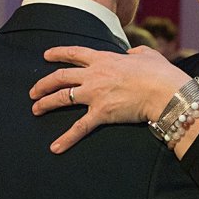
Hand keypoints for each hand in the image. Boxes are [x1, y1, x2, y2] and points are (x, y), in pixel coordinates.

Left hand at [30, 46, 191, 153]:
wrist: (164, 91)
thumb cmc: (159, 73)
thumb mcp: (147, 54)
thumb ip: (136, 52)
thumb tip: (131, 53)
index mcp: (104, 59)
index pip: (75, 54)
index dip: (58, 54)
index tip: (46, 56)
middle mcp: (94, 75)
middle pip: (61, 76)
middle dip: (43, 83)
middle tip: (33, 91)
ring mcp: (95, 94)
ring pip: (62, 97)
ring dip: (46, 103)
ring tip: (36, 109)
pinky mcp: (100, 113)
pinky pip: (79, 127)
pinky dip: (66, 138)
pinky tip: (55, 147)